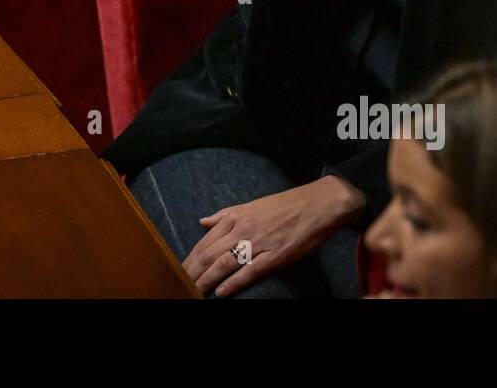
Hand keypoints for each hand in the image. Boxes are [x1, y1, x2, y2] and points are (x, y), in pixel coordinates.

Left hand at [183, 175, 364, 297]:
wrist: (318, 203)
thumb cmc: (284, 205)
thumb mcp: (250, 205)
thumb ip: (224, 215)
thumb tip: (202, 221)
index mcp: (235, 216)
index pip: (204, 242)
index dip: (190, 259)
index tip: (178, 271)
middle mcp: (243, 228)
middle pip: (210, 254)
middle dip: (192, 271)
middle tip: (179, 285)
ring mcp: (259, 241)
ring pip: (225, 262)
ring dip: (207, 279)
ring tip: (194, 291)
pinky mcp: (276, 254)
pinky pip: (250, 270)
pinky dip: (234, 282)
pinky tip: (222, 292)